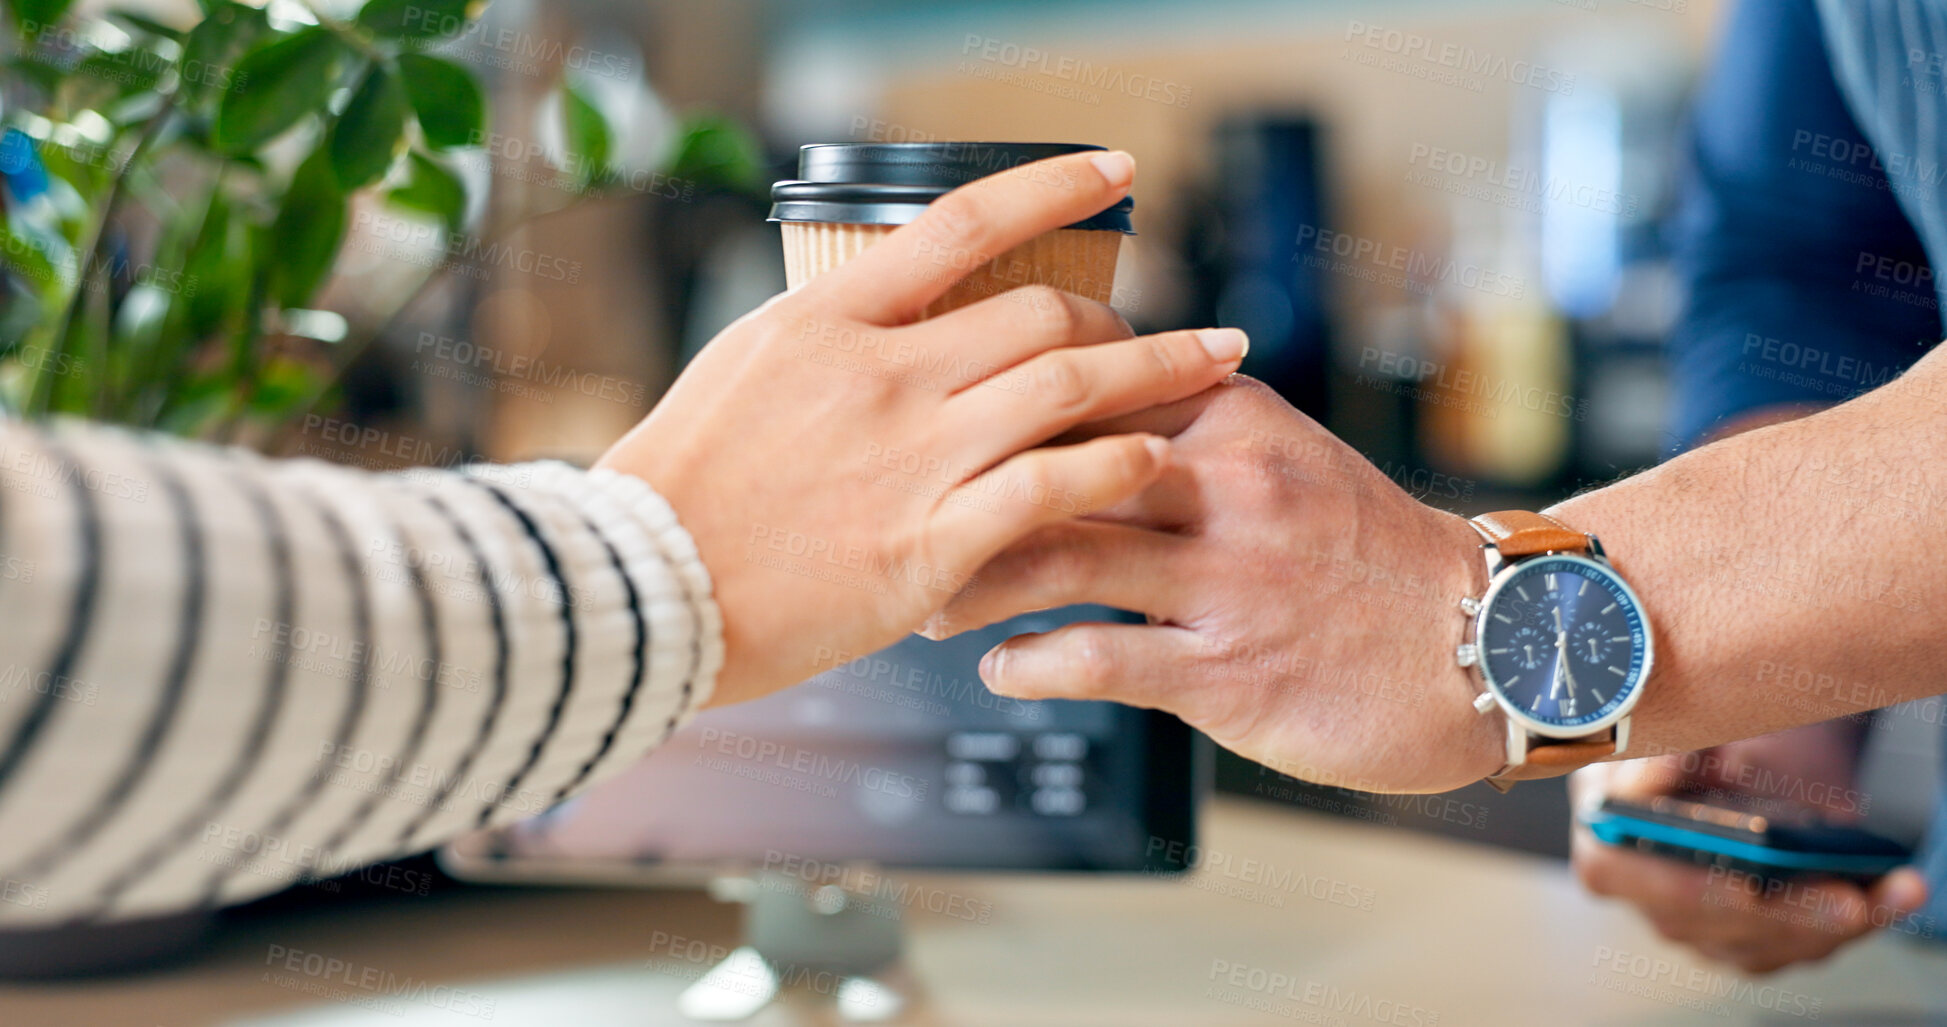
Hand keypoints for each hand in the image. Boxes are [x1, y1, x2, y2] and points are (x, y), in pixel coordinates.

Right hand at [597, 151, 1248, 705]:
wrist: (641, 588)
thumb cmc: (682, 485)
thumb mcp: (746, 367)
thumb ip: (833, 336)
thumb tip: (891, 310)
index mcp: (832, 318)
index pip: (964, 222)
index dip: (1054, 186)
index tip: (1116, 170)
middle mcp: (884, 374)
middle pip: (1040, 311)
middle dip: (1120, 313)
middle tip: (1163, 328)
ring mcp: (911, 457)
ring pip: (1069, 387)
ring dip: (1159, 370)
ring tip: (1217, 362)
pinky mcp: (929, 543)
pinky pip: (1053, 490)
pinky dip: (1118, 466)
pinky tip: (1157, 459)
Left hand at [925, 376, 1502, 791]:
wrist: (1485, 642)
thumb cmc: (1363, 553)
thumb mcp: (1283, 458)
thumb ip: (1185, 427)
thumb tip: (1073, 401)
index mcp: (1232, 418)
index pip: (1086, 380)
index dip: (993, 394)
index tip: (930, 418)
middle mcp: (1225, 485)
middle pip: (1052, 460)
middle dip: (959, 487)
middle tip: (895, 513)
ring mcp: (1226, 577)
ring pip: (1057, 555)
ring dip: (971, 580)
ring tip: (926, 598)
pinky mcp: (1226, 669)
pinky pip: (1095, 658)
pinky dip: (1028, 662)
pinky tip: (999, 667)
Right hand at [1570, 724, 1928, 973]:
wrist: (1701, 769)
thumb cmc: (1663, 756)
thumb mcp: (1648, 740)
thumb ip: (1652, 753)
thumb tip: (1669, 763)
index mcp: (1610, 856)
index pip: (1639, 883)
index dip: (1688, 888)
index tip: (1742, 885)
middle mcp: (1656, 906)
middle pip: (1722, 924)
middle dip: (1793, 912)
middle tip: (1847, 898)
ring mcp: (1708, 932)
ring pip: (1776, 944)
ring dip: (1841, 921)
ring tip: (1891, 888)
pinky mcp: (1757, 942)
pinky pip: (1809, 943)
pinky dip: (1860, 919)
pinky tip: (1891, 891)